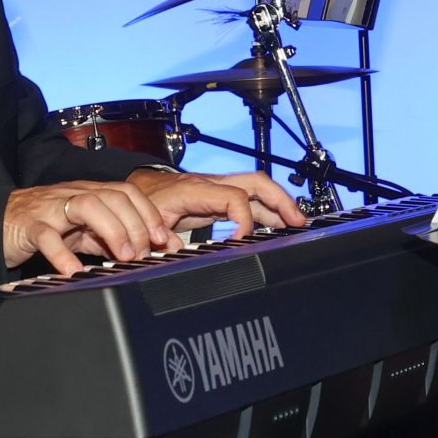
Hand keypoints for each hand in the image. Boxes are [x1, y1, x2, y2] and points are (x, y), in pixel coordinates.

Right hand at [2, 178, 176, 275]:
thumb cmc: (44, 226)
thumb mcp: (84, 231)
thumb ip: (116, 238)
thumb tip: (155, 249)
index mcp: (91, 194)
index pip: (128, 192)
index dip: (149, 214)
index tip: (163, 240)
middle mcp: (74, 195)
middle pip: (114, 196)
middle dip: (136, 225)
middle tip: (142, 254)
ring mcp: (52, 208)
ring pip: (87, 205)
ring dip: (112, 230)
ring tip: (122, 257)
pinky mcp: (29, 226)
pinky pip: (47, 236)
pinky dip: (63, 255)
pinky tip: (75, 271)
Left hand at [132, 168, 310, 239]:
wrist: (140, 188)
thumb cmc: (146, 200)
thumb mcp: (151, 220)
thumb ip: (164, 239)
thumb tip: (176, 253)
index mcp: (196, 189)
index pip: (235, 197)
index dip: (245, 219)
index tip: (243, 241)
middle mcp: (212, 185)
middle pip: (256, 183)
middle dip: (280, 201)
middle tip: (297, 222)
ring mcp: (219, 190)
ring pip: (258, 190)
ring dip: (279, 205)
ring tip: (296, 224)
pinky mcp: (221, 198)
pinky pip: (250, 200)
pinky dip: (267, 211)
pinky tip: (276, 225)